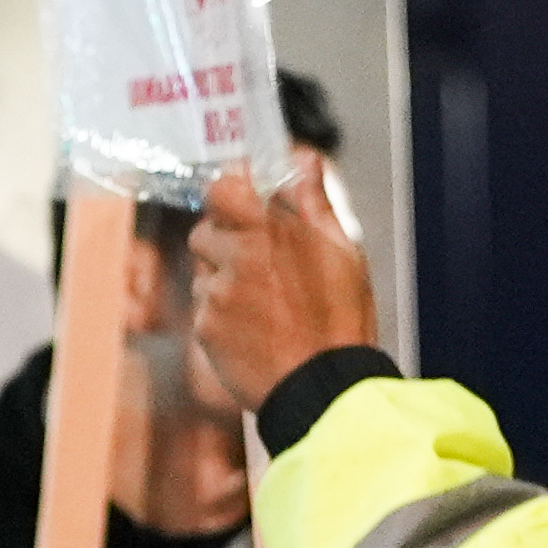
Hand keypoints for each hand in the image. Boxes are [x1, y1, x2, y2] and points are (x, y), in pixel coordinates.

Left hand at [188, 168, 376, 413]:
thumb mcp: (345, 253)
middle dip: (223, 241)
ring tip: (261, 304)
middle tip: (255, 263)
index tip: (241, 202)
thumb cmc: (340, 321)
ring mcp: (217, 293)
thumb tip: (304, 159)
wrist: (324, 388)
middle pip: (204, 230)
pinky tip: (252, 330)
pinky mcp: (205, 327)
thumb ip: (315, 203)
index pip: (221, 188)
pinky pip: (202, 308)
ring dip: (221, 279)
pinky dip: (220, 316)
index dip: (228, 192)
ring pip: (203, 271)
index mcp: (271, 231)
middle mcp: (238, 256)